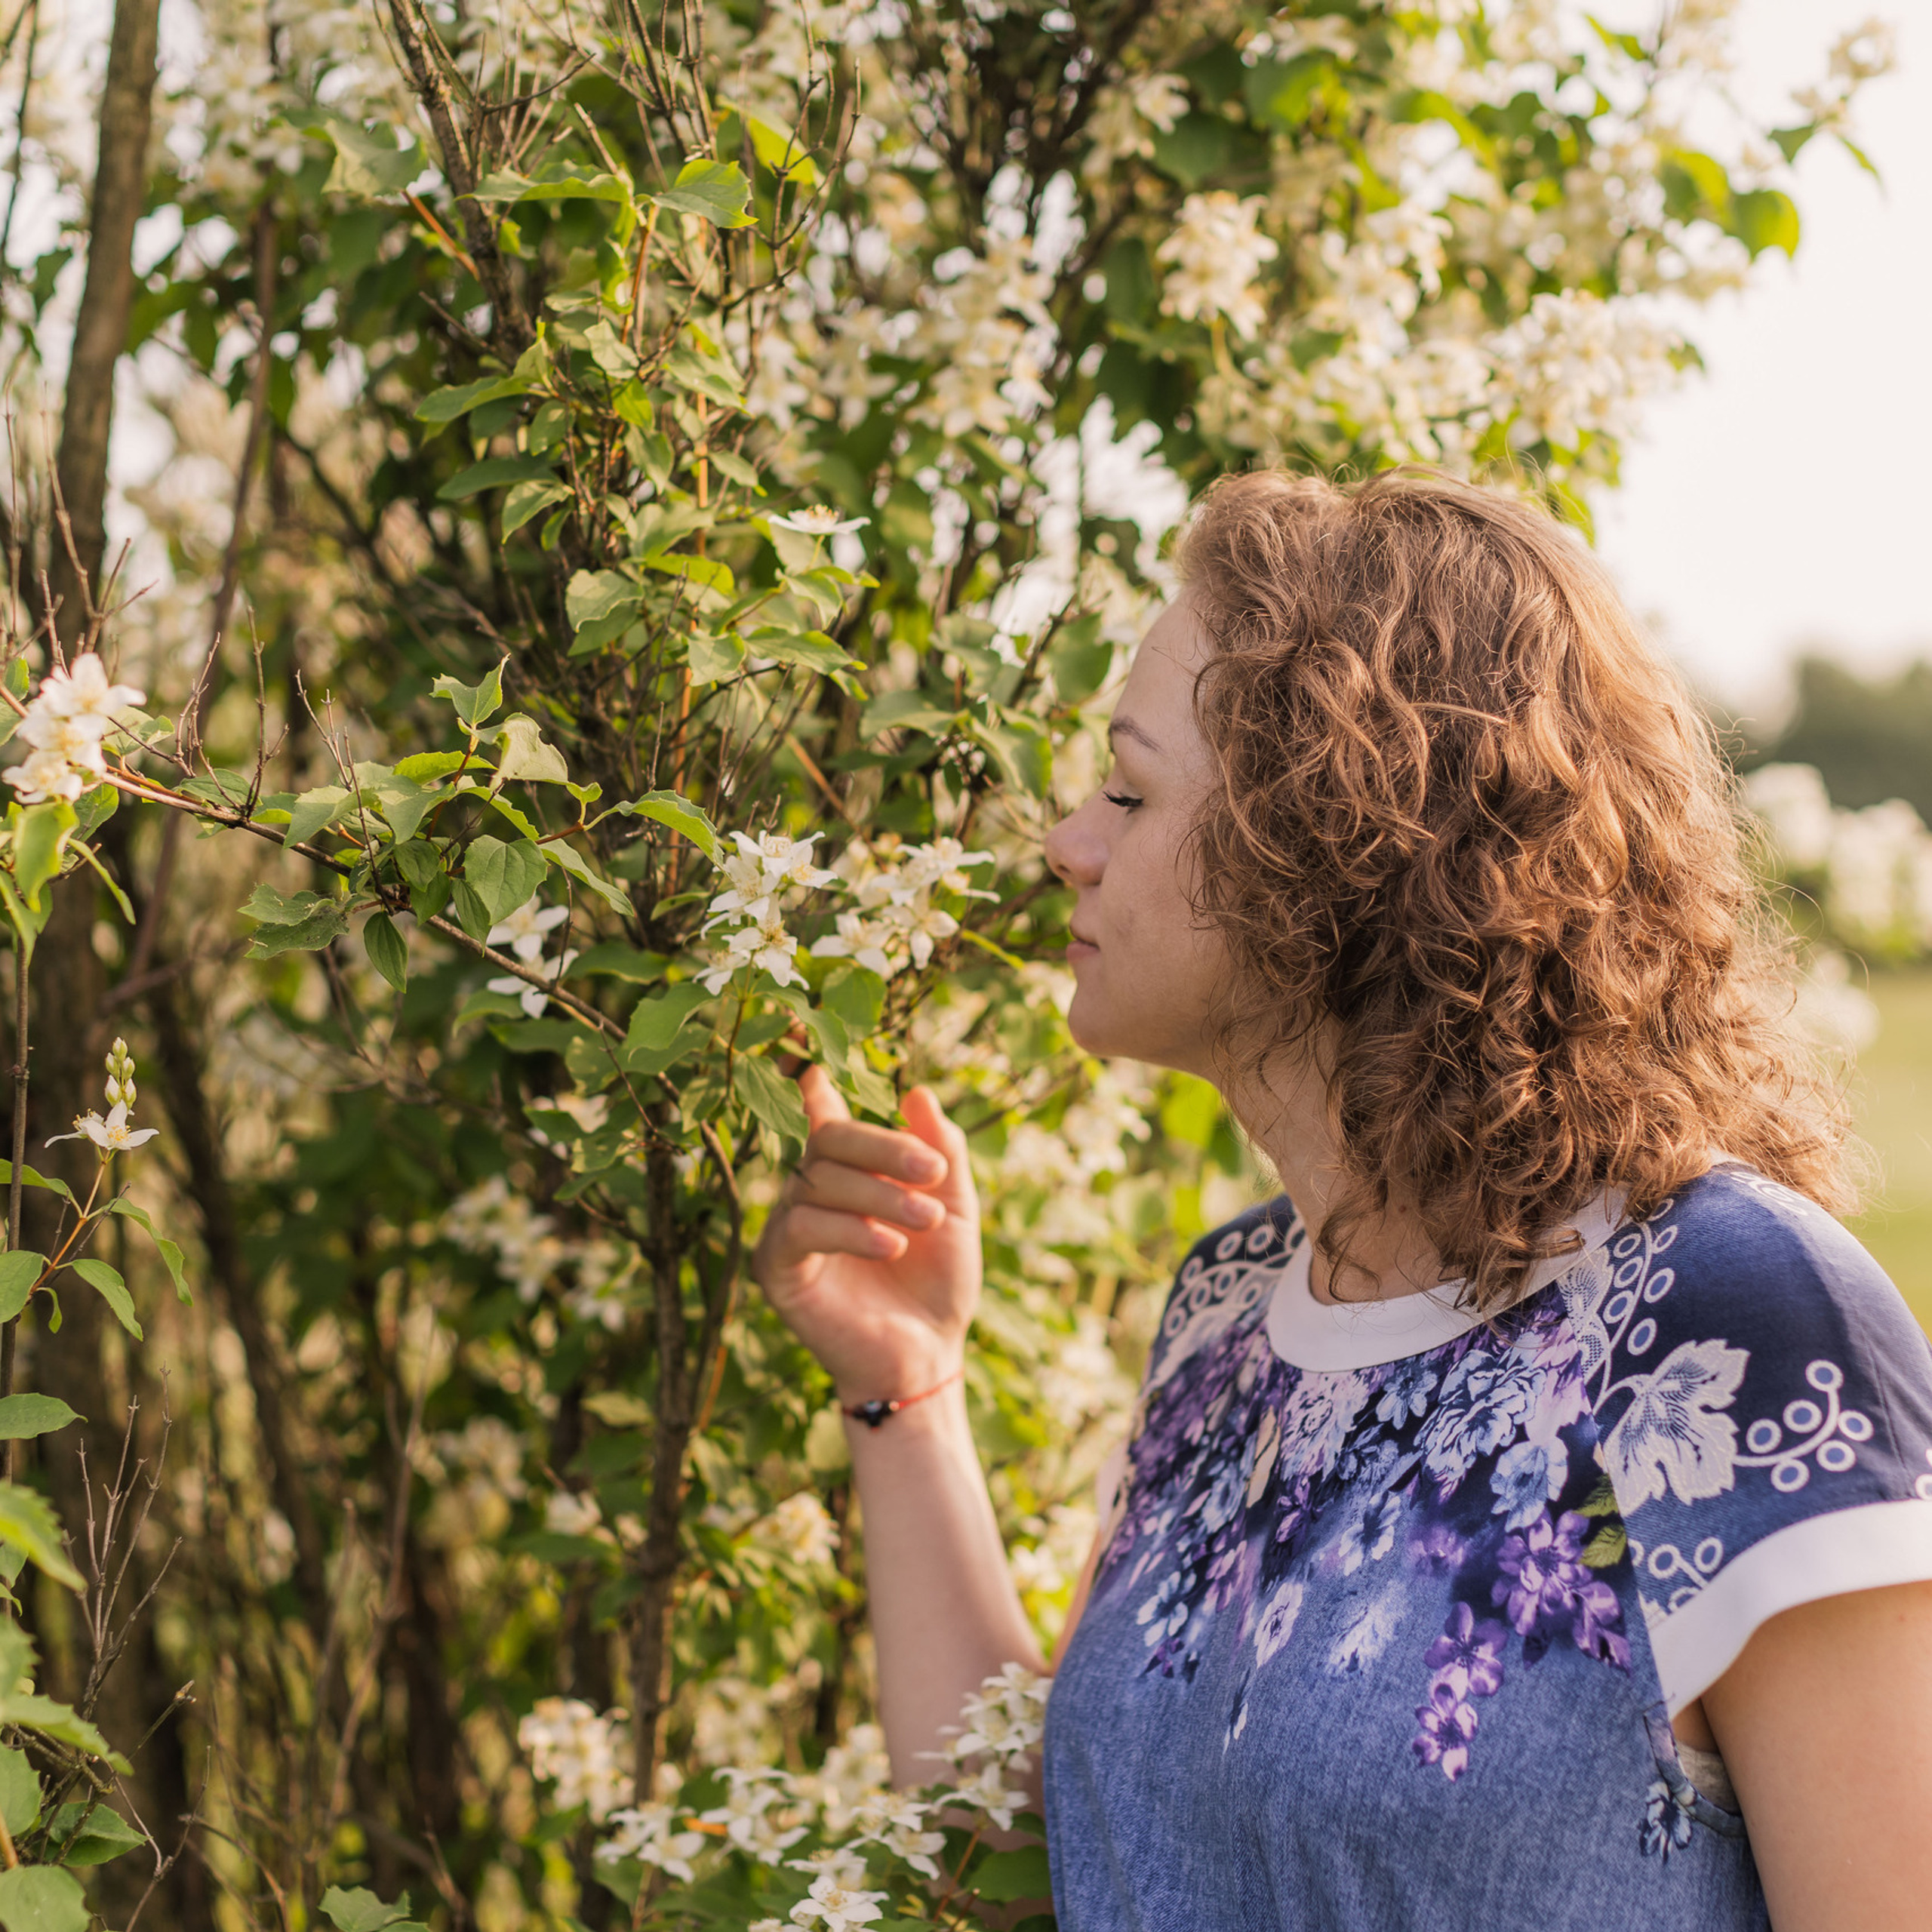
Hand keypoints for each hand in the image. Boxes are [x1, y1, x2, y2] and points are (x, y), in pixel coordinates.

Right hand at [753, 1065, 980, 1403]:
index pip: (820, 1109)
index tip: (811, 1038)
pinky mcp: (777, 1268)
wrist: (928, 1356)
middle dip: (883, 1147)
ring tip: (925, 1222)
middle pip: (826, 1137)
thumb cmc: (939, 1282)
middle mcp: (811, 1190)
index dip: (811, 1075)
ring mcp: (788, 1227)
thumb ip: (941, 1151)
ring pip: (818, 1180)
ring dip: (880, 1195)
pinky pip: (801, 1227)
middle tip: (932, 1172)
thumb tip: (918, 1091)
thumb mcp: (956, 1210)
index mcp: (850, 1169)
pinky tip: (891, 1245)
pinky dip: (850, 1229)